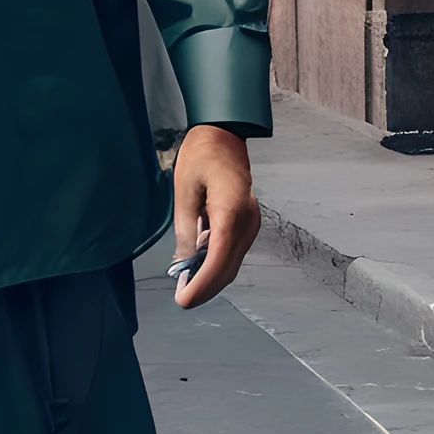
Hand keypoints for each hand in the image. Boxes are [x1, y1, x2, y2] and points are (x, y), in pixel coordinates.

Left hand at [171, 124, 259, 308]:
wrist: (224, 133)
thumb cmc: (201, 156)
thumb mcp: (184, 191)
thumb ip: (185, 229)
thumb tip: (183, 262)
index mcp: (230, 211)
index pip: (219, 259)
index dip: (202, 284)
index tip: (184, 299)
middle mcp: (247, 221)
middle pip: (229, 268)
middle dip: (206, 287)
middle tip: (182, 298)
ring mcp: (251, 222)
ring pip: (233, 262)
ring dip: (212, 277)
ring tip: (186, 284)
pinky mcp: (248, 221)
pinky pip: (234, 250)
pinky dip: (218, 262)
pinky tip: (198, 263)